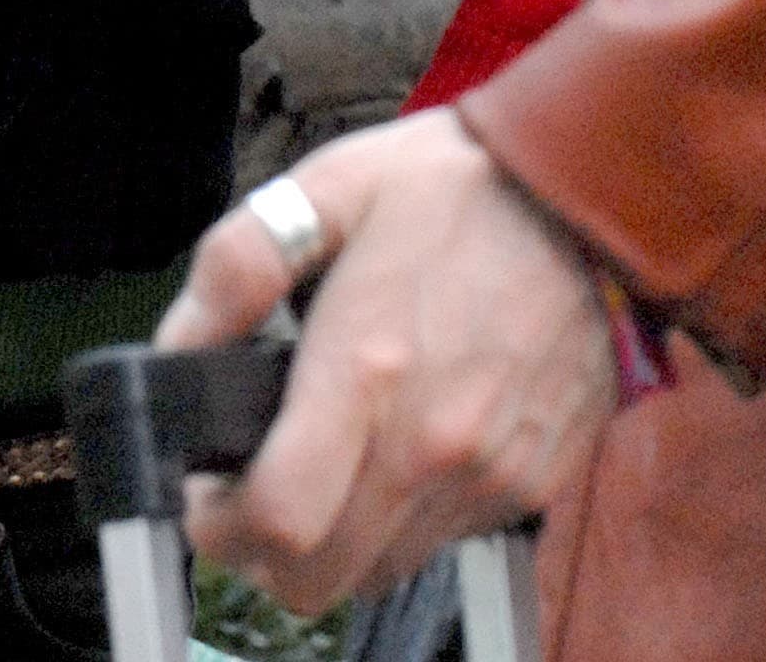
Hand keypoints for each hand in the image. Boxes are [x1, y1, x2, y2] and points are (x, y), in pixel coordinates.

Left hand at [155, 109, 615, 612]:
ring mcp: (488, 473)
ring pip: (381, 570)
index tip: (206, 493)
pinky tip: (401, 442)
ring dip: (339, 537)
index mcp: (367, 372)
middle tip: (256, 482)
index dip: (218, 527)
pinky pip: (445, 541)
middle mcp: (431, 444)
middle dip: (266, 550)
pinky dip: (407, 518)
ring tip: (329, 456)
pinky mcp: (531, 482)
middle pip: (320, 579)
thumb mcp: (326, 189)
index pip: (276, 524)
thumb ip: (237, 266)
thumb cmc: (453, 187)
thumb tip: (179, 345)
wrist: (587, 196)